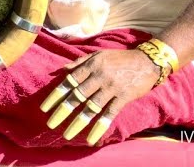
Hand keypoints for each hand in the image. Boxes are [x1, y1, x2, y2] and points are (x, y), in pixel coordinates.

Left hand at [39, 48, 161, 144]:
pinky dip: (99, 126)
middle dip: (62, 111)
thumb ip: (80, 62)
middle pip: (77, 96)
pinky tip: (91, 138)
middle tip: (50, 124)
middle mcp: (99, 76)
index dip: (56, 95)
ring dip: (78, 122)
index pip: (69, 82)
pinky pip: (109, 114)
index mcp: (91, 66)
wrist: (148, 61)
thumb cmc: (120, 58)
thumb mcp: (98, 55)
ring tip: (67, 134)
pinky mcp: (124, 97)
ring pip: (91, 107)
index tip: (45, 108)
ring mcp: (111, 87)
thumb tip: (62, 70)